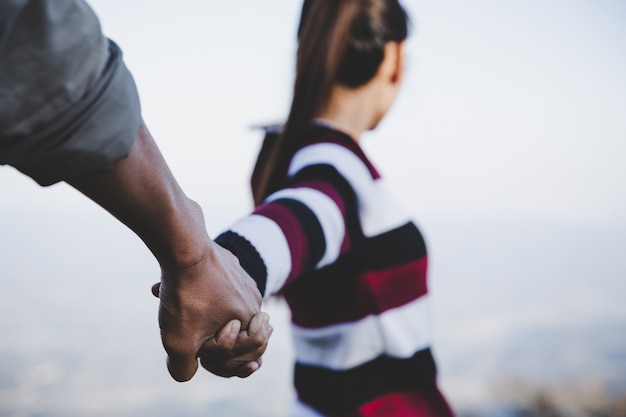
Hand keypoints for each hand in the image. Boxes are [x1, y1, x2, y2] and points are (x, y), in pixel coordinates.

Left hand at [152, 243, 269, 380]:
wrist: (185, 246)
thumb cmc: (186, 296)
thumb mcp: (179, 343)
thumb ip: (184, 368)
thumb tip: (187, 372)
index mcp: (251, 321)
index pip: (251, 357)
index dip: (224, 363)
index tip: (203, 354)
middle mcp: (255, 301)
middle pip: (238, 334)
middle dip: (213, 340)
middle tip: (190, 332)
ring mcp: (244, 281)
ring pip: (225, 310)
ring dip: (202, 316)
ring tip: (177, 309)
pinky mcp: (231, 266)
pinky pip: (218, 288)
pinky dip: (200, 294)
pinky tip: (175, 288)